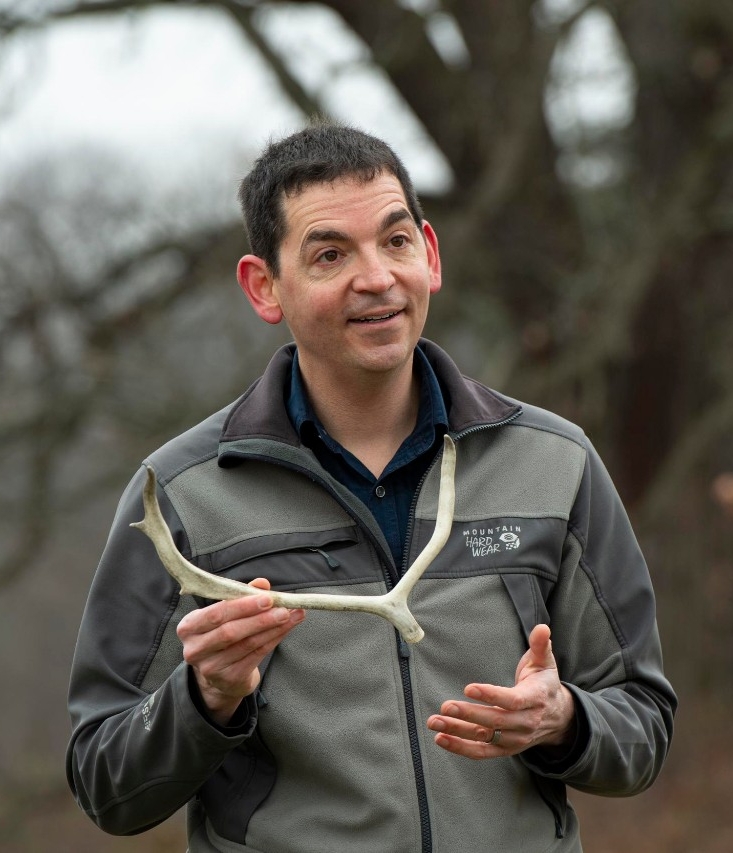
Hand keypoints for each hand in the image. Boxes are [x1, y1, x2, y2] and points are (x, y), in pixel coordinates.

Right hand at [177, 578, 304, 724]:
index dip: (243, 605)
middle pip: (230, 631)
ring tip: (292, 616)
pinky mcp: (228, 678)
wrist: (219, 673)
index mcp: (189, 626)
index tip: (268, 597)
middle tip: (283, 608)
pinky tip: (286, 629)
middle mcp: (195, 648)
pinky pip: (256, 655)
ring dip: (273, 628)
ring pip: (247, 644)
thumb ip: (242, 595)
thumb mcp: (227, 613)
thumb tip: (262, 584)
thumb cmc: (223, 634)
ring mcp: (210, 667)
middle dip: (260, 618)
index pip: (216, 613)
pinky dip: (274, 639)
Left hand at [426, 624, 575, 759]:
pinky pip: (482, 752)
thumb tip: (543, 627)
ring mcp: (516, 739)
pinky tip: (441, 738)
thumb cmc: (544, 684)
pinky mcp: (506, 749)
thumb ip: (541, 646)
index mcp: (536, 700)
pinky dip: (461, 748)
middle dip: (469, 714)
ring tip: (435, 722)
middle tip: (445, 705)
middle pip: (496, 721)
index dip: (491, 695)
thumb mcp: (545, 663)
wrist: (559, 718)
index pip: (513, 701)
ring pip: (486, 737)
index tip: (469, 688)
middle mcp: (526, 723)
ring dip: (458, 731)